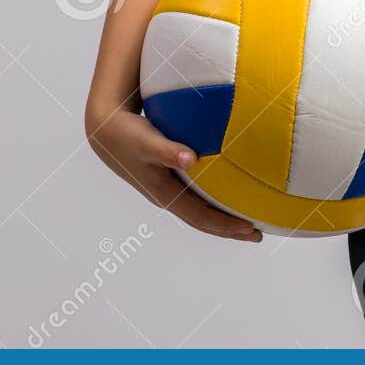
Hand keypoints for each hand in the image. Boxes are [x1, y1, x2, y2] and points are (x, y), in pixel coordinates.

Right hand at [86, 107, 262, 241]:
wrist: (106, 131)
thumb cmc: (127, 134)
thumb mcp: (146, 141)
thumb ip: (167, 151)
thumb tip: (190, 159)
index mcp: (164, 194)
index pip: (200, 217)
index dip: (225, 225)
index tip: (249, 229)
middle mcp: (168, 197)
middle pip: (203, 220)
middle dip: (229, 229)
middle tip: (258, 233)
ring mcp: (168, 190)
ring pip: (200, 210)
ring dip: (223, 217)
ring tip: (248, 220)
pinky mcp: (168, 179)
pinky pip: (197, 195)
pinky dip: (214, 199)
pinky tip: (228, 190)